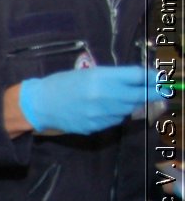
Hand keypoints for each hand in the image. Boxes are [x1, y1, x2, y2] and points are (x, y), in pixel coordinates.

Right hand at [18, 65, 165, 134]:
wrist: (39, 105)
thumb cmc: (62, 84)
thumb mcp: (88, 73)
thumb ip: (114, 77)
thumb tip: (141, 80)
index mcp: (101, 77)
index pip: (137, 76)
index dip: (152, 77)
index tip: (159, 79)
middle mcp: (104, 96)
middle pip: (139, 94)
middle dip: (152, 93)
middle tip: (161, 92)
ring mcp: (101, 114)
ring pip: (129, 109)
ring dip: (130, 103)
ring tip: (119, 98)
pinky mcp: (96, 126)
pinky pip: (115, 119)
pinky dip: (116, 114)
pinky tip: (103, 109)